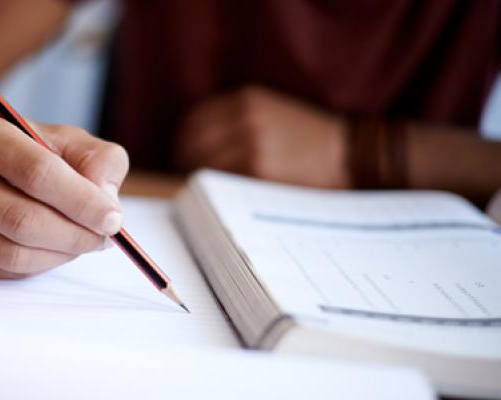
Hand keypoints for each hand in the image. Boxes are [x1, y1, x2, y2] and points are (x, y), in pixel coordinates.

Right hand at [0, 114, 128, 277]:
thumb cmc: (32, 151)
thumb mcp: (71, 141)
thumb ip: (99, 161)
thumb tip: (105, 201)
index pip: (34, 172)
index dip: (80, 200)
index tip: (113, 218)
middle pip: (21, 218)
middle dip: (74, 234)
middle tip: (105, 236)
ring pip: (12, 252)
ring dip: (61, 254)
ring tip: (85, 240)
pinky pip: (4, 270)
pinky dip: (41, 264)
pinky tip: (56, 247)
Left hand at [174, 85, 349, 187]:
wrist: (348, 154)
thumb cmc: (308, 139)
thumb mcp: (271, 111)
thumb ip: (234, 120)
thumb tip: (191, 146)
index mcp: (246, 99)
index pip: (192, 121)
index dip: (183, 143)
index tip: (182, 157)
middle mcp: (245, 117)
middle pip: (192, 144)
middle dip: (185, 163)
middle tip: (189, 180)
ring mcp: (252, 144)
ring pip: (204, 165)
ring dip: (199, 180)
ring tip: (205, 192)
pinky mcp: (259, 171)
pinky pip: (222, 182)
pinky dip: (216, 192)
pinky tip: (222, 199)